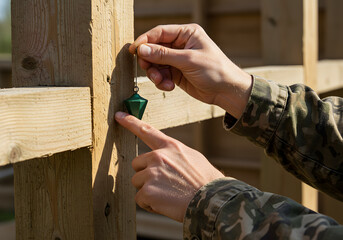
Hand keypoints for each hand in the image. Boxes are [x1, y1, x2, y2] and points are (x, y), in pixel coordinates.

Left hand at [115, 111, 225, 221]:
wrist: (212, 201)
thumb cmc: (206, 181)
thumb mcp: (193, 158)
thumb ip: (174, 155)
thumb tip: (164, 159)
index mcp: (171, 147)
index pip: (147, 131)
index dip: (131, 122)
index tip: (119, 115)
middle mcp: (158, 157)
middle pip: (137, 164)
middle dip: (146, 174)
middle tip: (165, 184)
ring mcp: (152, 173)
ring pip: (138, 182)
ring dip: (148, 190)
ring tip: (168, 195)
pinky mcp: (148, 191)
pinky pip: (140, 199)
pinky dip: (150, 204)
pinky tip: (166, 204)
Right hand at [129, 24, 252, 118]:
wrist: (226, 91)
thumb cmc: (215, 70)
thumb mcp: (188, 60)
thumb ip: (163, 55)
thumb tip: (142, 49)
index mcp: (186, 33)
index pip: (160, 33)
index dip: (145, 41)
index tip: (134, 51)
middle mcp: (181, 44)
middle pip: (155, 49)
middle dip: (150, 61)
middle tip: (149, 70)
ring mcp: (178, 59)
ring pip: (156, 63)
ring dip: (156, 74)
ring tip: (162, 82)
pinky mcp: (177, 72)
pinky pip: (162, 74)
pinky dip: (162, 81)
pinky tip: (169, 86)